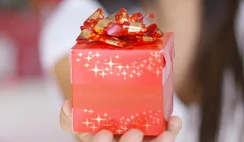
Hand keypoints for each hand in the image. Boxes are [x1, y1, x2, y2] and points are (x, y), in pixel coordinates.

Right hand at [60, 100, 181, 141]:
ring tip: (166, 134)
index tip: (104, 132)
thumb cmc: (94, 119)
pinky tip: (175, 121)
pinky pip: (166, 139)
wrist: (112, 109)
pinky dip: (172, 131)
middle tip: (134, 131)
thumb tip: (69, 106)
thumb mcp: (79, 120)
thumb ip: (69, 116)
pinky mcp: (156, 138)